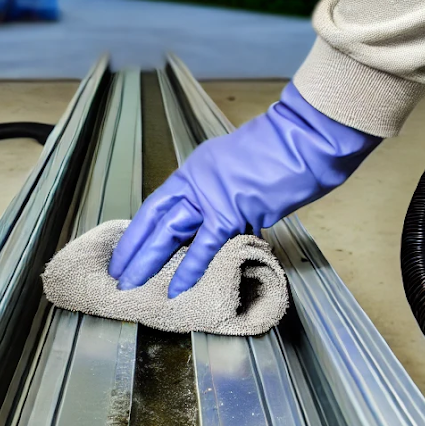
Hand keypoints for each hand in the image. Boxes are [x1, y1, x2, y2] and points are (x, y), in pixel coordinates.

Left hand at [109, 84, 379, 297]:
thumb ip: (227, 192)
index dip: (139, 230)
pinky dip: (189, 269)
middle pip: (156, 219)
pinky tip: (176, 288)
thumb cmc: (284, 150)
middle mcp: (198, 180)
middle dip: (135, 248)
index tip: (125, 250)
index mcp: (197, 168)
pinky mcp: (231, 210)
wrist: (306, 138)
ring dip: (149, 260)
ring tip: (132, 284)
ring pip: (170, 232)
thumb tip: (226, 220)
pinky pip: (205, 245)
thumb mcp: (242, 167)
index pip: (158, 204)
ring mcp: (212, 194)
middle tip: (118, 274)